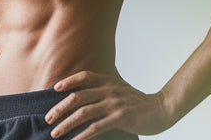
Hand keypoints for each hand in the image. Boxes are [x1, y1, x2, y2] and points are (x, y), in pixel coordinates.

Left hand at [46, 72, 174, 139]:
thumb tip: (84, 96)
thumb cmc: (139, 103)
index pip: (84, 76)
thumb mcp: (121, 89)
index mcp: (109, 81)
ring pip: (83, 113)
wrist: (162, 109)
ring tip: (55, 133)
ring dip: (66, 124)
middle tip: (48, 119)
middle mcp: (109, 90)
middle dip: (60, 109)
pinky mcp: (120, 118)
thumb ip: (105, 89)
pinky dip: (82, 135)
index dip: (68, 81)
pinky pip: (96, 127)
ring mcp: (114, 104)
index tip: (55, 89)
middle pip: (78, 97)